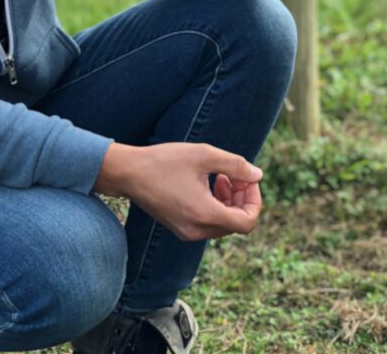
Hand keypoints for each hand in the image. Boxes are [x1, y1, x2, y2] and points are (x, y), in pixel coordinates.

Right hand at [94, 141, 262, 241]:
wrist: (129, 173)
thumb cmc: (165, 160)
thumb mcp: (204, 155)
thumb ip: (235, 165)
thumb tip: (257, 175)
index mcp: (205, 214)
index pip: (247, 222)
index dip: (254, 200)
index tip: (247, 179)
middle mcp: (197, 230)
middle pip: (236, 223)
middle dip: (242, 198)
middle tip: (234, 173)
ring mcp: (187, 232)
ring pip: (223, 224)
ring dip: (229, 201)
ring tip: (221, 176)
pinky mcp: (180, 228)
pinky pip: (209, 223)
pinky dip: (215, 206)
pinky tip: (207, 184)